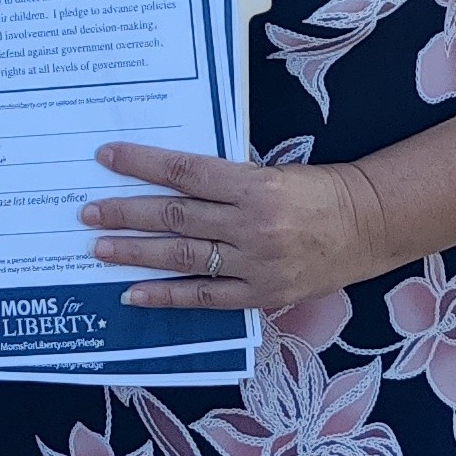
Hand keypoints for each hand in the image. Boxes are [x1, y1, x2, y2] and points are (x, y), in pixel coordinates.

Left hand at [81, 142, 397, 312]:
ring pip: (183, 257)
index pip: (185, 171)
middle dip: (126, 213)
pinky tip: (134, 293)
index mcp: (254, 184)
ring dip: (136, 253)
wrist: (368, 225)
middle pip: (175, 216)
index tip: (106, 157)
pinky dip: (166, 296)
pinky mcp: (261, 294)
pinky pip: (204, 298)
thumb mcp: (272, 172)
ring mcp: (255, 264)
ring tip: (99, 248)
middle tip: (87, 211)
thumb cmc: (318, 190)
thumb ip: (225, 181)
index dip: (142, 164)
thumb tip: (167, 181)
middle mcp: (251, 224)